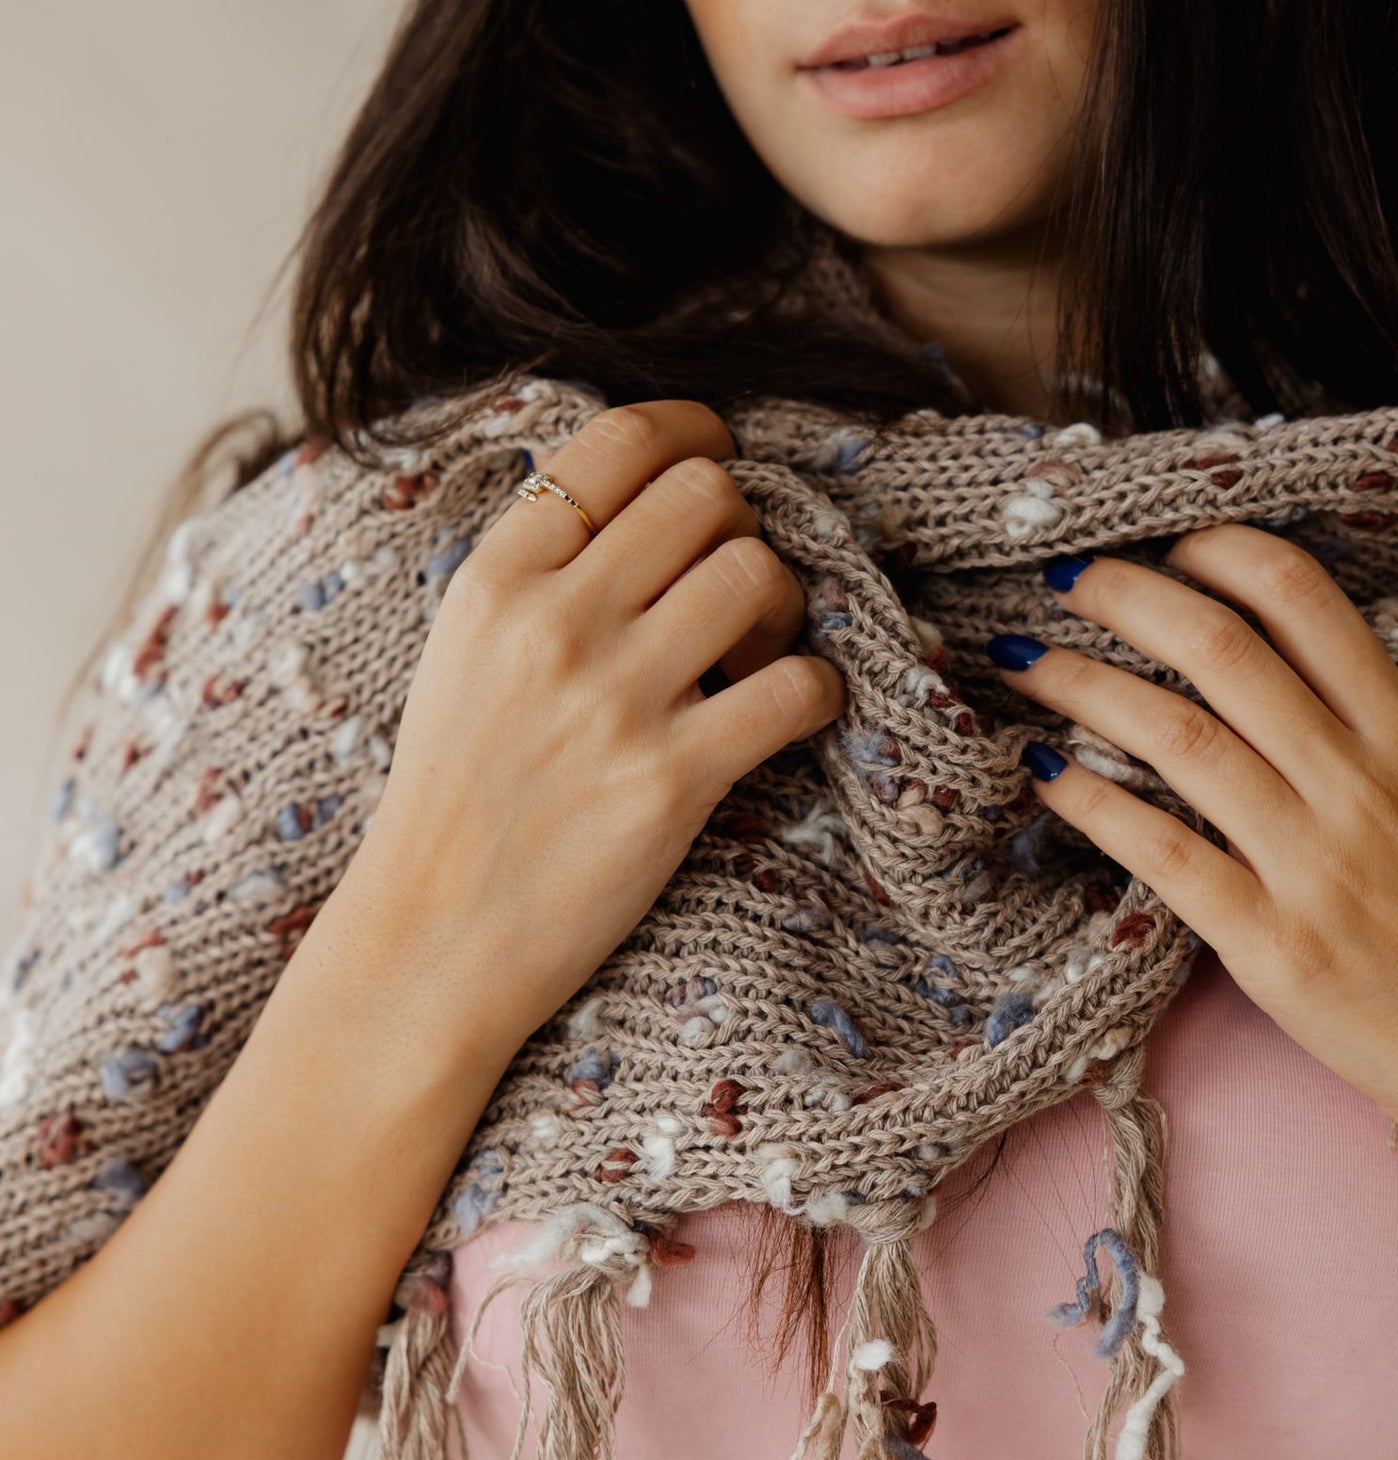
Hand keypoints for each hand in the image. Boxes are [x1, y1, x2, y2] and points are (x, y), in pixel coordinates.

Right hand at [335, 399, 844, 1065]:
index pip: (620, 439)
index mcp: (496, 578)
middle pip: (707, 493)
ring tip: (760, 652)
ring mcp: (613, 700)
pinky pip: (798, 686)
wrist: (430, 938)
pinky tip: (791, 709)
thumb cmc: (454, 797)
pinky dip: (817, 689)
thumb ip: (539, 571)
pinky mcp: (671, 781)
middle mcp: (554, 622)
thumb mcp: (463, 653)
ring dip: (784, 603)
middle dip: (743, 527)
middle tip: (734, 588)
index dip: (695, 433)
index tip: (718, 463)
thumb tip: (644, 497)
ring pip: (757, 571)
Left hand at [985, 524, 1397, 1157]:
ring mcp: (1312, 862)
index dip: (1224, 556)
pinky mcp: (1270, 940)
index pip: (1307, 604)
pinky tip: (1043, 776)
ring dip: (1085, 687)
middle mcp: (1358, 784)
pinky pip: (1162, 852)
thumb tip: (1285, 666)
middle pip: (1224, 652)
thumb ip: (1376, 729)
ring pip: (1178, 739)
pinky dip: (1092, 804)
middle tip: (1067, 579)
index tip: (1168, 547)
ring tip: (1025, 661)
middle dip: (1131, 598)